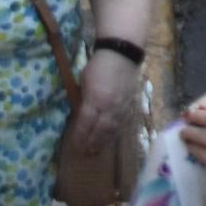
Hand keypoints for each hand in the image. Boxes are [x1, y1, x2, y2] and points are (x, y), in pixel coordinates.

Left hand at [67, 46, 146, 161]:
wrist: (123, 53)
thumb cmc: (99, 65)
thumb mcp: (84, 81)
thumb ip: (84, 99)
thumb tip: (81, 114)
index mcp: (96, 99)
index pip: (86, 124)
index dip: (80, 136)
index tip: (75, 145)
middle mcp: (110, 106)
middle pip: (100, 130)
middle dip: (92, 142)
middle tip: (85, 152)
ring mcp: (122, 106)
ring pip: (114, 129)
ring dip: (104, 141)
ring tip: (97, 149)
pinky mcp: (131, 103)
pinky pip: (123, 122)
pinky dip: (116, 132)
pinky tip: (111, 137)